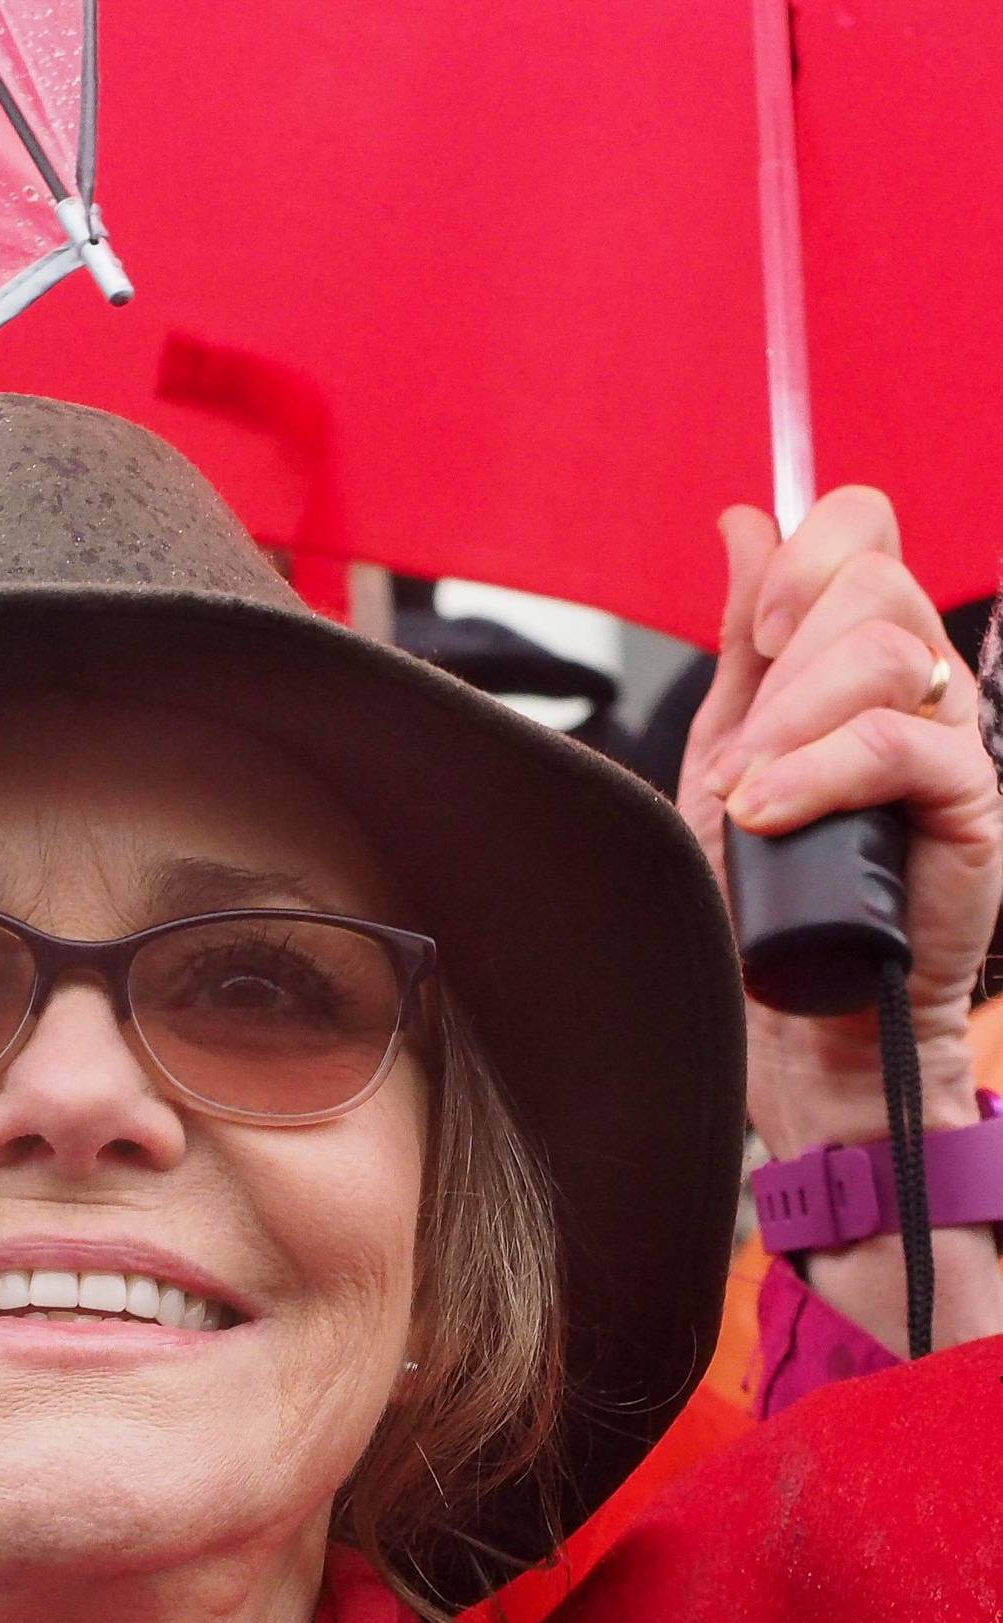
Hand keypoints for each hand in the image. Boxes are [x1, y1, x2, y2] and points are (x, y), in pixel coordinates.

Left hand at [676, 486, 1002, 1157]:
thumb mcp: (729, 753)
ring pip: (887, 652)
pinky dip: (817, 773)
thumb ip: (744, 642)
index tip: (757, 634)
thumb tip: (745, 523)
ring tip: (750, 804)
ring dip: (790, 725)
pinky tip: (768, 814)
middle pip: (874, 581)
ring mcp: (949, 743)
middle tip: (745, 744)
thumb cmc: (762, 901)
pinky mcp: (971, 806)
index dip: (807, 558)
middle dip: (785, 655)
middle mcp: (918, 688)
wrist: (795, 1021)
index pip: (866, 537)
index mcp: (862, 660)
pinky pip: (898, 742)